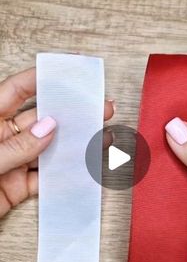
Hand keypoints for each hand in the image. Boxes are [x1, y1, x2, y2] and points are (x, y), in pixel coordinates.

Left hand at [0, 68, 113, 217]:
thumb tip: (48, 128)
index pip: (16, 91)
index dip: (42, 79)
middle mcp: (0, 138)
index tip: (70, 73)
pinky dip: (64, 176)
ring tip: (100, 136)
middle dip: (71, 113)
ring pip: (48, 151)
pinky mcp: (16, 188)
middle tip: (99, 107)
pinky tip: (83, 168)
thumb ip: (14, 147)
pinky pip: (45, 179)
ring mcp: (11, 163)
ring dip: (74, 145)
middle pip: (41, 120)